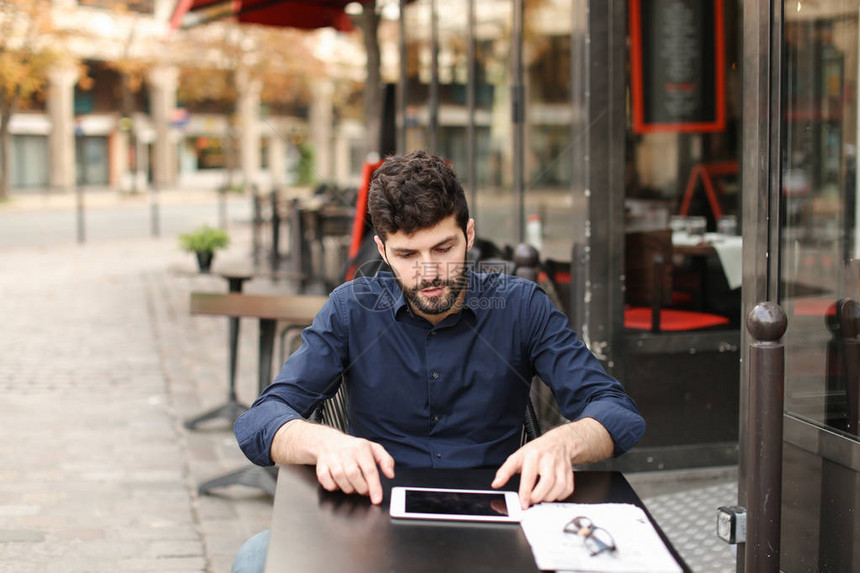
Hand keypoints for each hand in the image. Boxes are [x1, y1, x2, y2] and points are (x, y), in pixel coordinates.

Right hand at [271, 420, 394, 504]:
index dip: (374, 487)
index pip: (370, 470)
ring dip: (349, 489)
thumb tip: (390, 474)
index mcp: (361, 448)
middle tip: (364, 489)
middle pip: (354, 476)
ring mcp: (332, 459)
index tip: (377, 499)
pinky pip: (327, 484)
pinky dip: (334, 487)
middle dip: (361, 488)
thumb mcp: (373, 449)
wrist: (328, 441)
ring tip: (353, 485)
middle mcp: (346, 452)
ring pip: (340, 480)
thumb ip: (386, 460)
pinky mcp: (321, 467)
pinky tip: (339, 483)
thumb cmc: (354, 448)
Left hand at [491, 425, 574, 508]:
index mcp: (533, 455)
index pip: (529, 476)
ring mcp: (561, 466)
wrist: (557, 442)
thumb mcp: (517, 457)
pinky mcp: (570, 473)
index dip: (526, 492)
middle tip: (530, 502)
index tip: (523, 503)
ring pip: (559, 487)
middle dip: (538, 496)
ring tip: (539, 498)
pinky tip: (551, 494)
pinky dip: (559, 496)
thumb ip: (505, 471)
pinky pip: (567, 489)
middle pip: (547, 482)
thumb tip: (496, 483)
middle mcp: (549, 459)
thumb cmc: (536, 451)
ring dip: (548, 498)